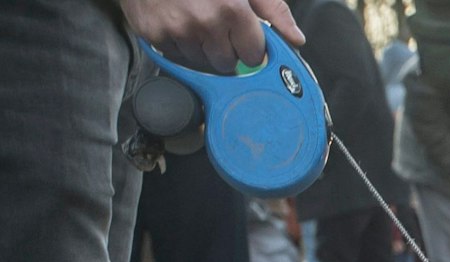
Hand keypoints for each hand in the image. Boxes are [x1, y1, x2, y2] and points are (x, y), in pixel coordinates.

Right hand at [122, 0, 305, 74]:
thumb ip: (273, 9)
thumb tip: (296, 38)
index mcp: (231, 9)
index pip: (254, 56)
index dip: (250, 46)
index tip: (243, 36)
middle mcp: (204, 23)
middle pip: (227, 64)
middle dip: (226, 49)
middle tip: (216, 23)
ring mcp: (177, 31)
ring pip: (201, 62)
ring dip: (201, 47)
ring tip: (193, 17)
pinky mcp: (154, 34)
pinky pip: (175, 56)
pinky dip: (178, 42)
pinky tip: (176, 19)